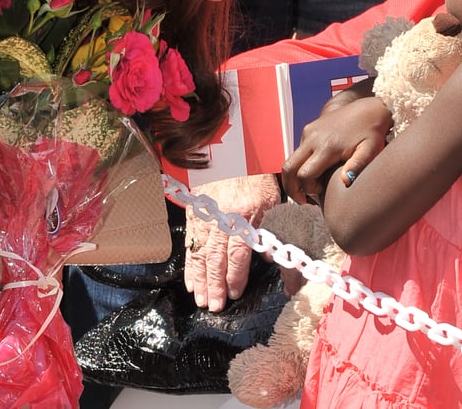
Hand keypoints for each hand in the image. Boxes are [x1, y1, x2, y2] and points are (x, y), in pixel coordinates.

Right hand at [184, 174, 280, 310]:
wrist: (234, 154)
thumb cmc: (257, 179)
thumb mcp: (272, 202)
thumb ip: (270, 231)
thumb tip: (268, 259)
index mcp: (243, 215)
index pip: (237, 253)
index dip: (235, 276)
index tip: (234, 294)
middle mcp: (221, 218)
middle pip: (215, 258)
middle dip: (214, 285)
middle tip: (214, 306)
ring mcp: (205, 216)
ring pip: (199, 253)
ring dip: (200, 280)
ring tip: (201, 300)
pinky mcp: (194, 214)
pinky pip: (190, 244)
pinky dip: (189, 265)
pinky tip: (190, 282)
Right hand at [281, 95, 389, 203]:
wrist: (367, 108)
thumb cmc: (371, 132)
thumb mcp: (370, 150)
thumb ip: (357, 165)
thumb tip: (345, 181)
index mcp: (327, 146)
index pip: (304, 175)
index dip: (309, 189)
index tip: (320, 195)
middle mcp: (313, 138)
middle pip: (288, 168)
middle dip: (291, 188)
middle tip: (301, 201)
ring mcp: (309, 132)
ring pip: (291, 160)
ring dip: (295, 177)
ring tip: (310, 188)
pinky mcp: (309, 129)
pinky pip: (298, 152)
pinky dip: (300, 165)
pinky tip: (316, 172)